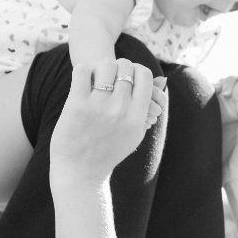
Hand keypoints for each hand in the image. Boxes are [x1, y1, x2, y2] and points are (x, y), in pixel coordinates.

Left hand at [50, 58, 154, 184]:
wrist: (80, 172)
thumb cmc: (108, 151)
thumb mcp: (134, 133)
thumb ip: (147, 108)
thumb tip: (161, 80)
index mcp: (138, 116)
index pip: (144, 75)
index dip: (136, 69)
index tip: (127, 76)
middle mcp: (121, 110)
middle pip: (125, 67)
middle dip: (118, 66)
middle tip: (111, 74)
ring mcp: (99, 107)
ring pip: (106, 65)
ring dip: (101, 67)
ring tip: (96, 76)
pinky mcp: (77, 105)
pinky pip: (82, 72)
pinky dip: (83, 70)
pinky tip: (82, 79)